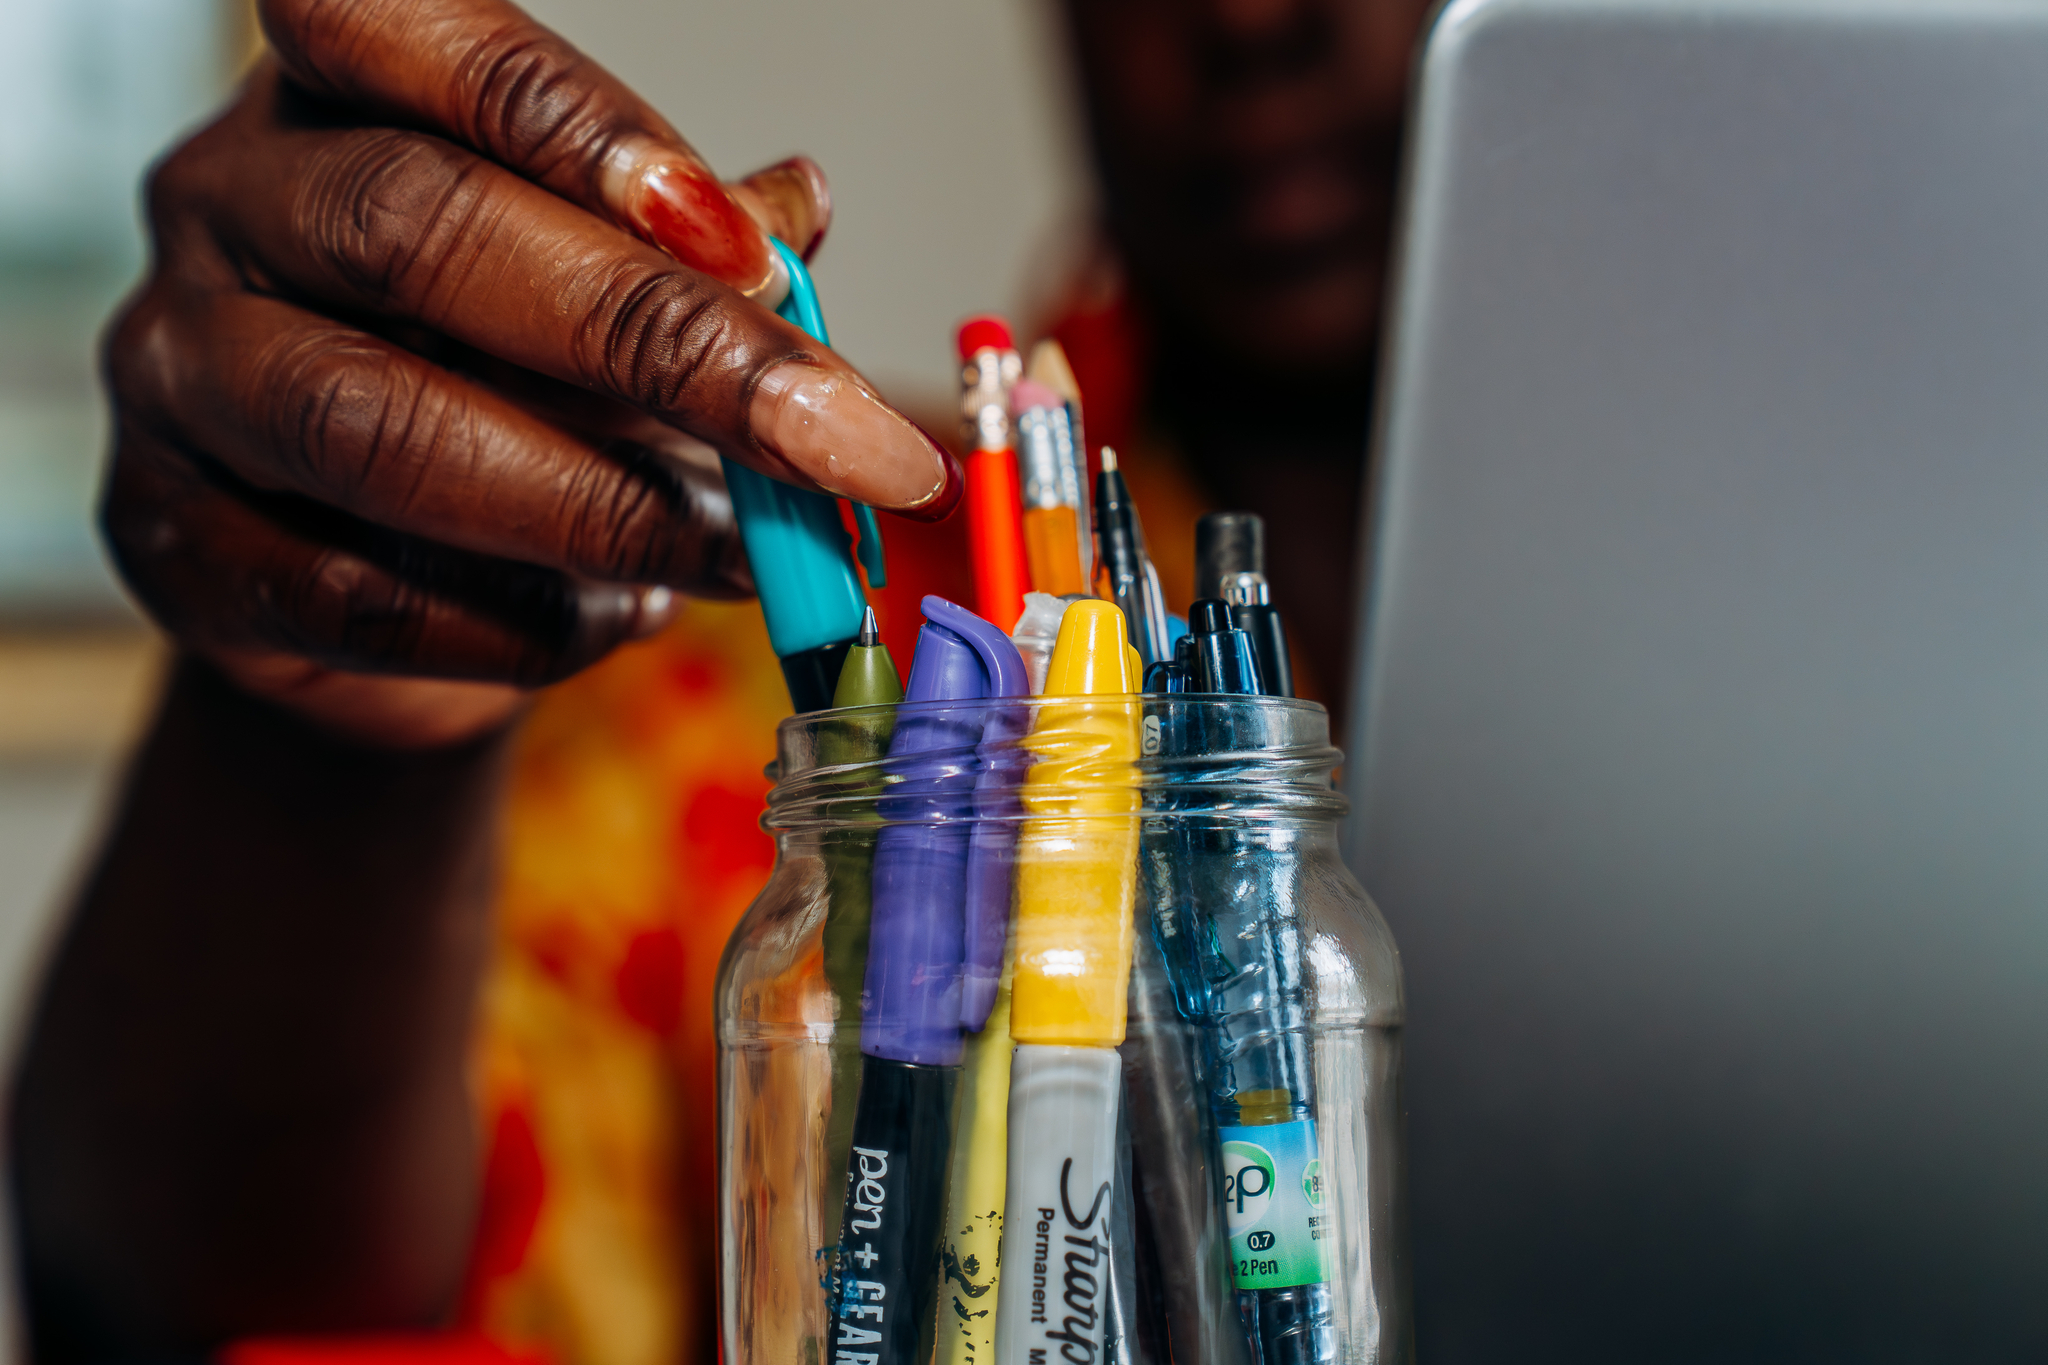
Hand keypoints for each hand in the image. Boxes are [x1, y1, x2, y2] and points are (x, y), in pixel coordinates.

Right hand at [105, 0, 958, 746]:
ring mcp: (178, 375)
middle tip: (826, 437)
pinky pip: (356, 595)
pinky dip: (524, 621)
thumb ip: (688, 252)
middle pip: (418, 229)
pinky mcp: (175, 544)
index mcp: (331, 95)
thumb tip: (796, 209)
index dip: (577, 125)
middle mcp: (222, 205)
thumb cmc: (498, 391)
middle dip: (655, 342)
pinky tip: (622, 617)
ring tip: (746, 554)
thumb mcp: (600, 292)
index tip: (749, 250)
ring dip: (598, 503)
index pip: (408, 33)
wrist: (377, 583)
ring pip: (376, 423)